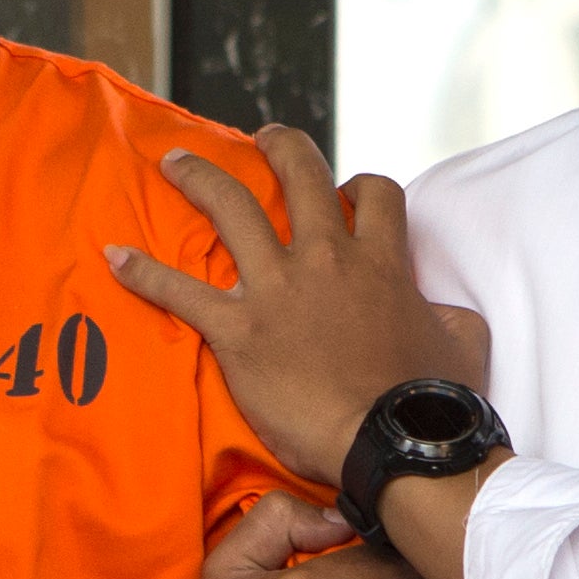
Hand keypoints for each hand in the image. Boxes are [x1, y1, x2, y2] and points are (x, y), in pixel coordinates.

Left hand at [104, 125, 486, 483]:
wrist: (387, 440)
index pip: (375, 194)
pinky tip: (115, 256)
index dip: (360, 187)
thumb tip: (444, 310)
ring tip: (175, 160)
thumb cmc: (428, 401)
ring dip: (199, 177)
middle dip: (279, 147)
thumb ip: (451, 314)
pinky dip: (143, 271)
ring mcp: (278, 289)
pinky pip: (179, 290)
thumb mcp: (464, 344)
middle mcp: (326, 258)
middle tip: (261, 138)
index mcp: (380, 260)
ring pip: (231, 208)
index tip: (347, 194)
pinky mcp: (237, 329)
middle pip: (300, 175)